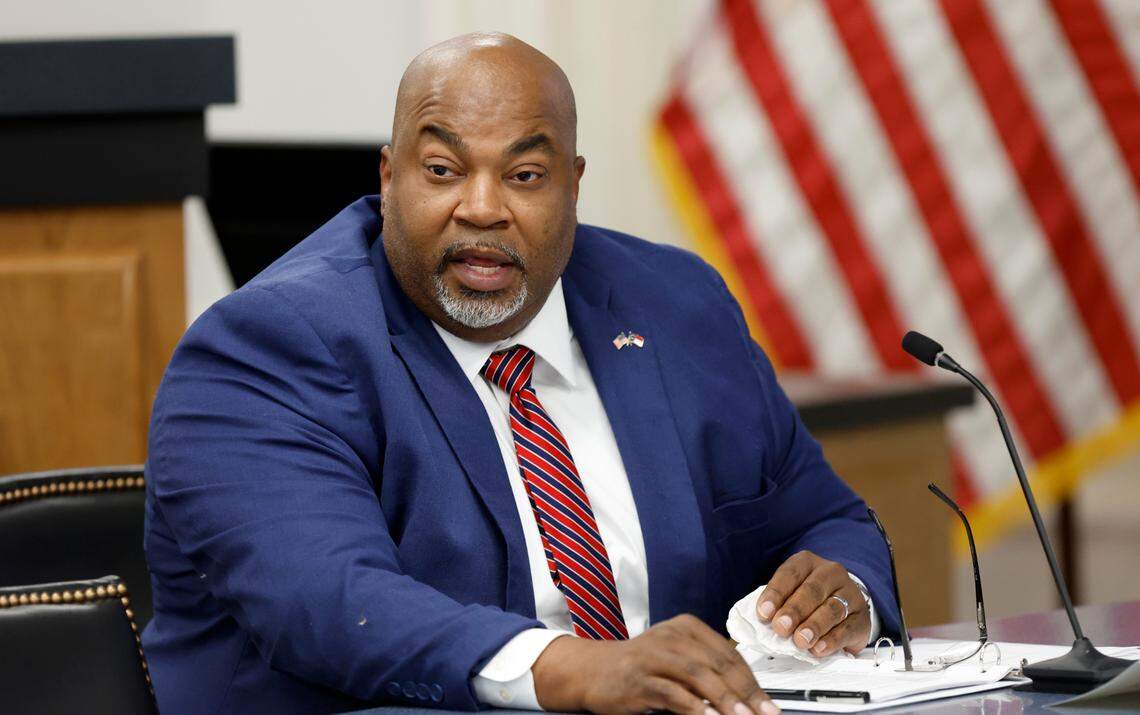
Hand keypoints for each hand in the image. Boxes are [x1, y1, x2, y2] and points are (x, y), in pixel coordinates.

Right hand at [532, 614, 779, 714]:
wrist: (592, 670)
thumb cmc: (640, 667)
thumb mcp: (676, 660)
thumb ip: (707, 671)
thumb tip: (746, 697)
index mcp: (687, 627)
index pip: (730, 655)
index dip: (753, 683)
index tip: (768, 705)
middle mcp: (672, 635)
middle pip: (719, 664)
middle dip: (746, 694)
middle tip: (765, 714)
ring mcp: (654, 654)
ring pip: (698, 675)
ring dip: (725, 700)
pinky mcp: (639, 677)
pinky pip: (672, 692)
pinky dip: (693, 708)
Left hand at [755, 550, 870, 657]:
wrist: (844, 605)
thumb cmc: (809, 599)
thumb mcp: (790, 594)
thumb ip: (777, 605)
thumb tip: (762, 621)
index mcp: (808, 563)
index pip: (790, 573)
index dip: (776, 593)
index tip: (764, 612)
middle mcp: (831, 573)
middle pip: (812, 590)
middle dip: (794, 611)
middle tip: (781, 628)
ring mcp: (850, 594)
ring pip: (832, 609)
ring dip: (813, 626)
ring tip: (800, 641)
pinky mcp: (862, 618)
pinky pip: (847, 628)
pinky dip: (831, 640)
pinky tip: (818, 649)